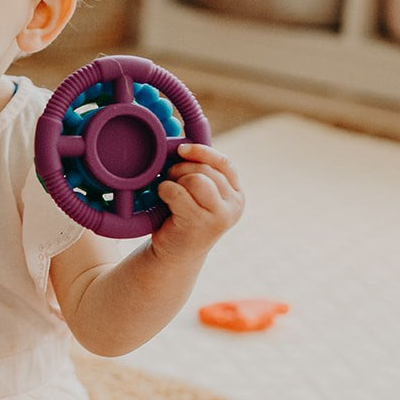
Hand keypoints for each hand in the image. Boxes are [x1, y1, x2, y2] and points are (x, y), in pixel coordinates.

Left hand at [152, 143, 243, 260]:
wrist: (173, 255)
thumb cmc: (182, 219)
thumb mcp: (197, 194)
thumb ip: (199, 172)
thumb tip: (182, 144)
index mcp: (236, 194)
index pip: (224, 163)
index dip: (202, 152)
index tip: (181, 149)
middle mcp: (234, 205)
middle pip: (205, 170)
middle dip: (181, 169)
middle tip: (169, 178)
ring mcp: (220, 216)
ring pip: (194, 179)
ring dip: (174, 180)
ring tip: (168, 191)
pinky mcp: (201, 225)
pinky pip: (178, 193)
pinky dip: (165, 191)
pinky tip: (163, 200)